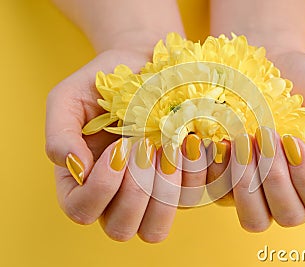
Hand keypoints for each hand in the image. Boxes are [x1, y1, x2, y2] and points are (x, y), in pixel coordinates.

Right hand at [46, 48, 207, 241]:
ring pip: (155, 229)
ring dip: (164, 190)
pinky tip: (189, 141)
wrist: (145, 66)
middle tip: (144, 147)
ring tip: (168, 147)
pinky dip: (193, 173)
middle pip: (121, 228)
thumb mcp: (69, 99)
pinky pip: (191, 200)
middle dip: (135, 190)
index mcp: (82, 182)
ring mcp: (150, 195)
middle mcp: (114, 197)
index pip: (81, 211)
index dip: (101, 186)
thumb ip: (60, 134)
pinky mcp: (180, 185)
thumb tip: (74, 168)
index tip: (119, 147)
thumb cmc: (104, 83)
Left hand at [210, 50, 304, 230]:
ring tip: (243, 141)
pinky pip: (222, 197)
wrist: (275, 67)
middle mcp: (294, 193)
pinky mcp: (231, 182)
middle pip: (288, 215)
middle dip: (275, 176)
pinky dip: (219, 174)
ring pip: (254, 218)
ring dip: (247, 182)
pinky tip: (222, 143)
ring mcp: (261, 191)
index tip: (292, 139)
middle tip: (266, 135)